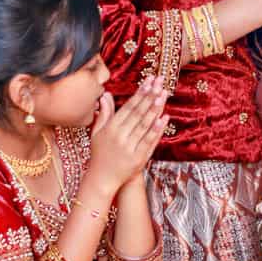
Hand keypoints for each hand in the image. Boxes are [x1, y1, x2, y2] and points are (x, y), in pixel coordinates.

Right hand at [87, 76, 168, 192]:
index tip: (148, 81)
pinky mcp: (138, 158)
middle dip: (150, 96)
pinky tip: (164, 118)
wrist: (102, 179)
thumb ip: (104, 113)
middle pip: (138, 113)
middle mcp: (120, 136)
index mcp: (110, 128)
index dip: (139, 93)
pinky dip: (157, 129)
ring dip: (155, 109)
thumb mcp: (98, 132)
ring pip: (145, 125)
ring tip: (163, 94)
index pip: (128, 107)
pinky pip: (149, 141)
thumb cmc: (100, 153)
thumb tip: (106, 95)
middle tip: (159, 82)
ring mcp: (130, 147)